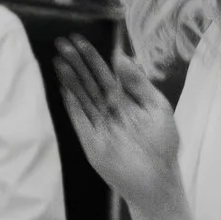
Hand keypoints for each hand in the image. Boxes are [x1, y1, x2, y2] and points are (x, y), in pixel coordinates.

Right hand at [55, 36, 180, 210]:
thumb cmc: (162, 145)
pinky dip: (71, 104)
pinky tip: (63, 87)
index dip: (92, 58)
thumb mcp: (157, 107)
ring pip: (81, 97)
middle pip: (89, 82)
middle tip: (62, 43)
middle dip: (76, 63)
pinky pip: (79, 119)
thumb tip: (121, 57)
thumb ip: (139, 83)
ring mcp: (98, 125)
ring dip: (70, 79)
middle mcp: (108, 110)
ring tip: (58, 60)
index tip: (79, 41)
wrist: (159, 178)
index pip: (104, 74)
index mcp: (125, 100)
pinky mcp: (90, 141)